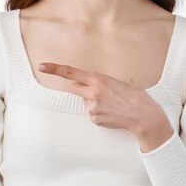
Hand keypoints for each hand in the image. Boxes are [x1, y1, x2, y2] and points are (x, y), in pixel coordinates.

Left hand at [38, 62, 173, 151]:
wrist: (143, 116)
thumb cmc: (133, 96)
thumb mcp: (115, 81)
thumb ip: (98, 82)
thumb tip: (88, 87)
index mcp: (98, 80)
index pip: (71, 73)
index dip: (54, 69)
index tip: (42, 66)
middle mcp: (92, 93)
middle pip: (76, 88)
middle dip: (82, 88)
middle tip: (101, 91)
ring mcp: (92, 107)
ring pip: (86, 102)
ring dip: (95, 101)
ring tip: (113, 104)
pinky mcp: (94, 119)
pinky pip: (92, 113)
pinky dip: (100, 112)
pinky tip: (112, 112)